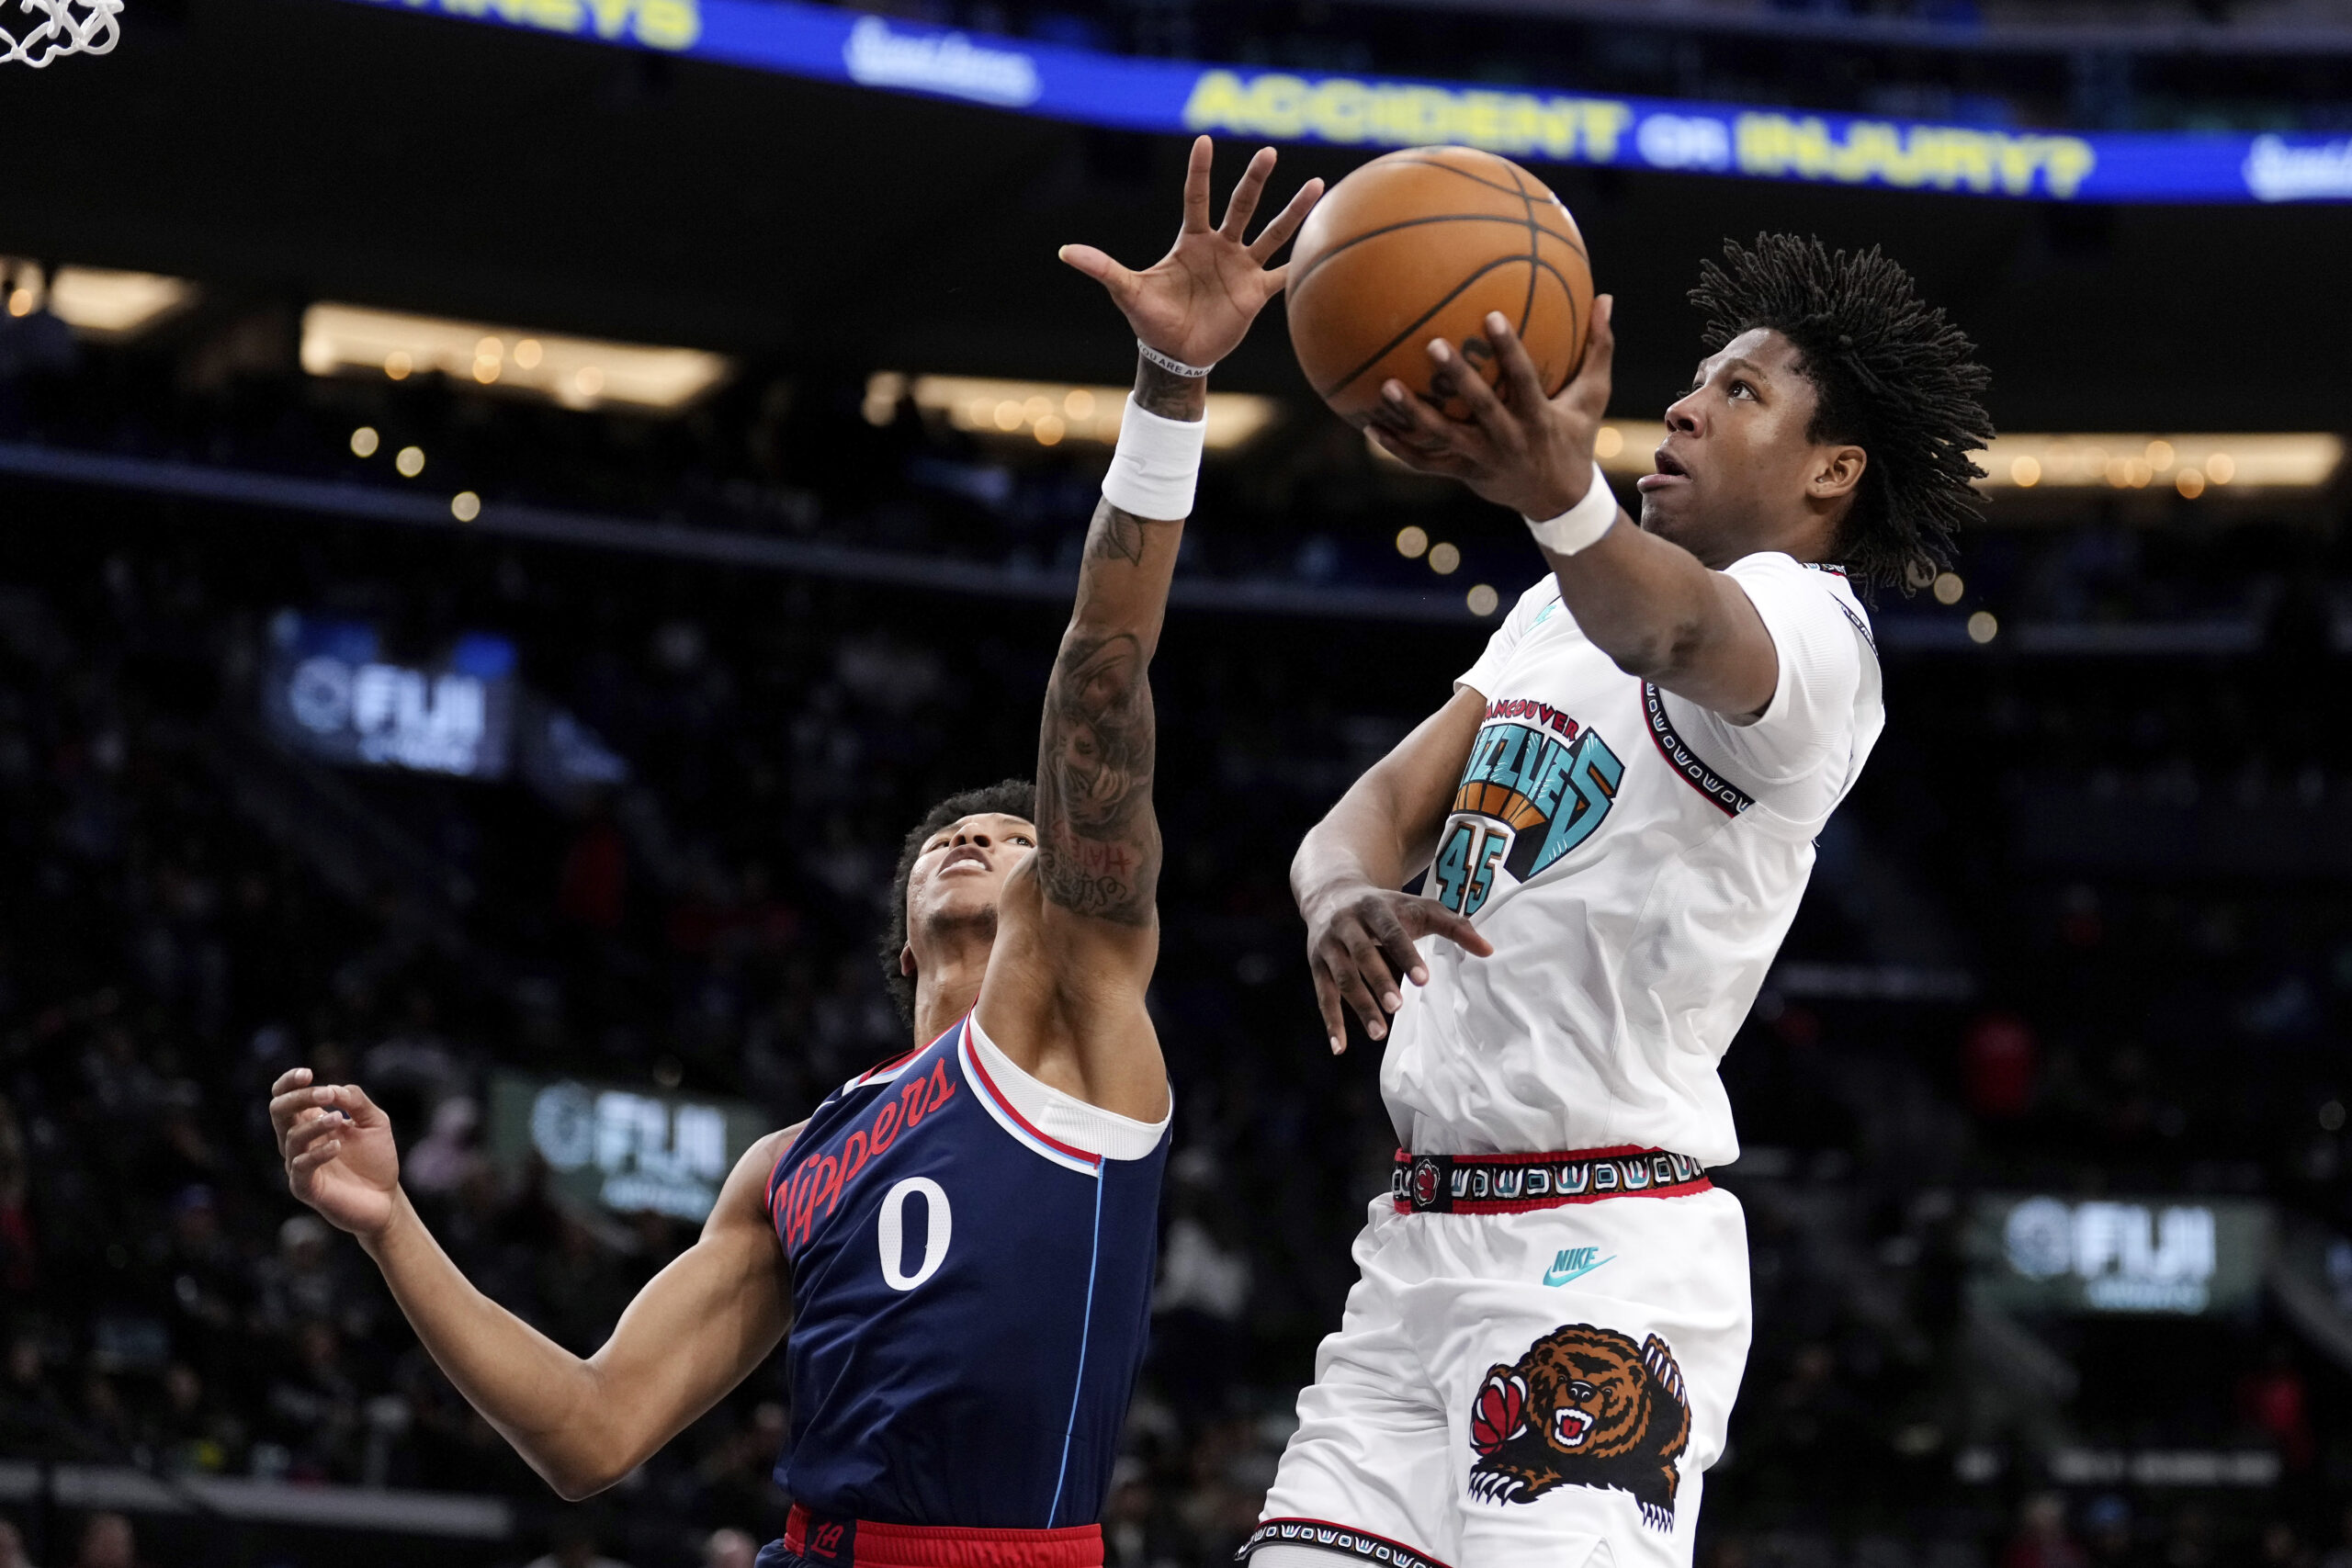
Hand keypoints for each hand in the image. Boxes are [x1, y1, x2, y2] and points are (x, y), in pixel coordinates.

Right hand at [269, 1067, 400, 1239]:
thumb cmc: (375, 1158)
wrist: (386, 1198)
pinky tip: (337, 1146)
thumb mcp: (374, 1121)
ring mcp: (298, 1165)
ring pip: (291, 1138)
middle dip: (300, 1098)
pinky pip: (300, 1167)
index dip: (289, 1083)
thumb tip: (334, 1088)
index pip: (284, 1097)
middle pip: (279, 1112)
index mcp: (309, 1122)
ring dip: (315, 1124)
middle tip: (327, 1094)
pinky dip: (317, 1153)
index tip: (307, 1073)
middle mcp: (298, 1142)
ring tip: (340, 1119)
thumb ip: (356, 1101)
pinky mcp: (305, 1188)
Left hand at [1059, 136, 1321, 370]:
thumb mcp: (1127, 291)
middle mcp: (1220, 248)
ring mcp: (1241, 268)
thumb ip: (1103, 268)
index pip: (1197, 197)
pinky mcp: (1256, 293)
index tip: (1204, 141)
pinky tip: (1323, 247)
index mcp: (1191, 241)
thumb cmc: (1151, 320)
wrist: (1175, 354)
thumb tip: (1065, 252)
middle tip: (1269, 152)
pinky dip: (1301, 264)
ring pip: (1273, 233)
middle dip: (1255, 180)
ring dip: (1294, 211)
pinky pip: (1283, 275)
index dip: (1200, 171)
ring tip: (1319, 185)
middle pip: (1241, 206)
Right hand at [1305, 883, 1492, 1053]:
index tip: (1423, 979)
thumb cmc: (1385, 906)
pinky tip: (1341, 1047)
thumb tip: (1488, 950)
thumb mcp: (1417, 907)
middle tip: (1397, 1006)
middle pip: (1361, 954)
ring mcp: (1328, 945)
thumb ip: (1453, 926)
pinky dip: (1331, 1022)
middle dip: (1377, 981)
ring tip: (1380, 1033)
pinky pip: (1323, 995)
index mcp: (1374, 908)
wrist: (1331, 892)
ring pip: (1342, 978)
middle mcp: (1346, 924)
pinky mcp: (1316, 964)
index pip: (1391, 932)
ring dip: (1359, 1006)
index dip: (1406, 955)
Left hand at [1366, 295, 1619, 521]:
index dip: (1508, 350)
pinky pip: (1424, 462)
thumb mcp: (1593, 397)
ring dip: (1413, 415)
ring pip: (1442, 439)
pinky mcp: (1462, 473)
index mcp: (1539, 418)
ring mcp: (1481, 460)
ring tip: (1385, 387)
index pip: (1523, 380)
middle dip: (1457, 379)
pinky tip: (1369, 426)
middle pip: (1479, 408)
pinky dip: (1396, 447)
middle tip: (1432, 344)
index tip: (1492, 316)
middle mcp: (1508, 440)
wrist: (1559, 501)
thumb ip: (1599, 347)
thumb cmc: (1575, 437)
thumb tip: (1606, 297)